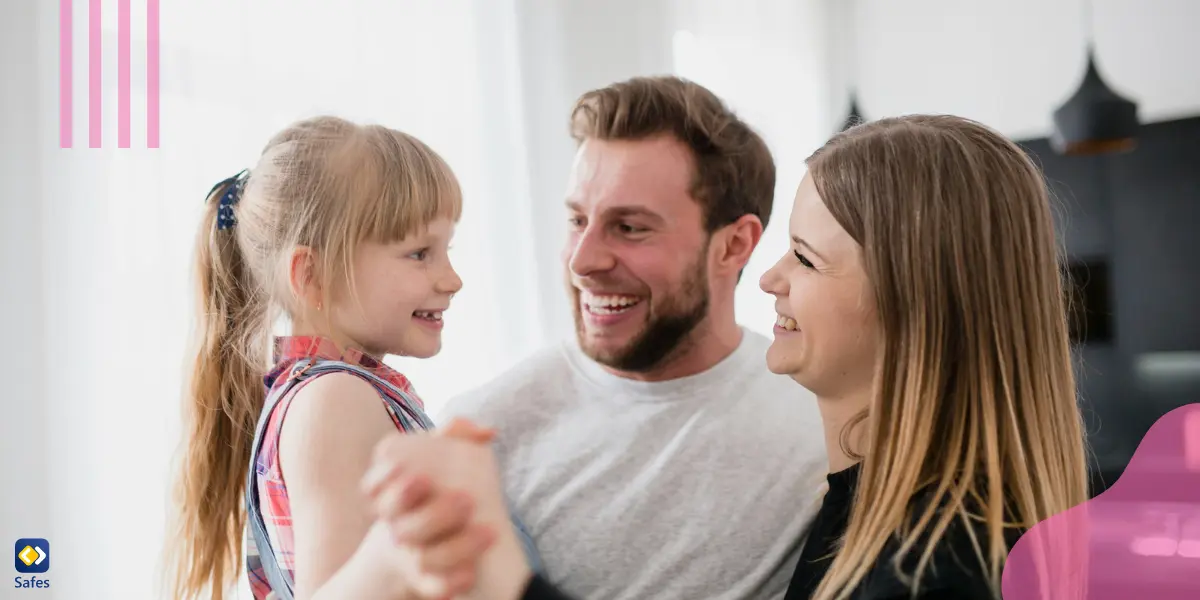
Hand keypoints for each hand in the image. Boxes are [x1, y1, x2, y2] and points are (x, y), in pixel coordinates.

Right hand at [363, 419, 533, 599]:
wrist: (423, 543)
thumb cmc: (433, 491)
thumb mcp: (439, 459)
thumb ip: (457, 436)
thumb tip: (488, 431)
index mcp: (389, 495)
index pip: (374, 488)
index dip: (391, 483)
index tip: (422, 478)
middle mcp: (396, 527)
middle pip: (403, 525)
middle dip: (434, 514)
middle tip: (466, 501)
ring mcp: (410, 555)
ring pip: (423, 557)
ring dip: (457, 546)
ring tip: (488, 533)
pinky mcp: (425, 581)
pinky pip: (433, 587)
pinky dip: (450, 582)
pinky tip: (471, 573)